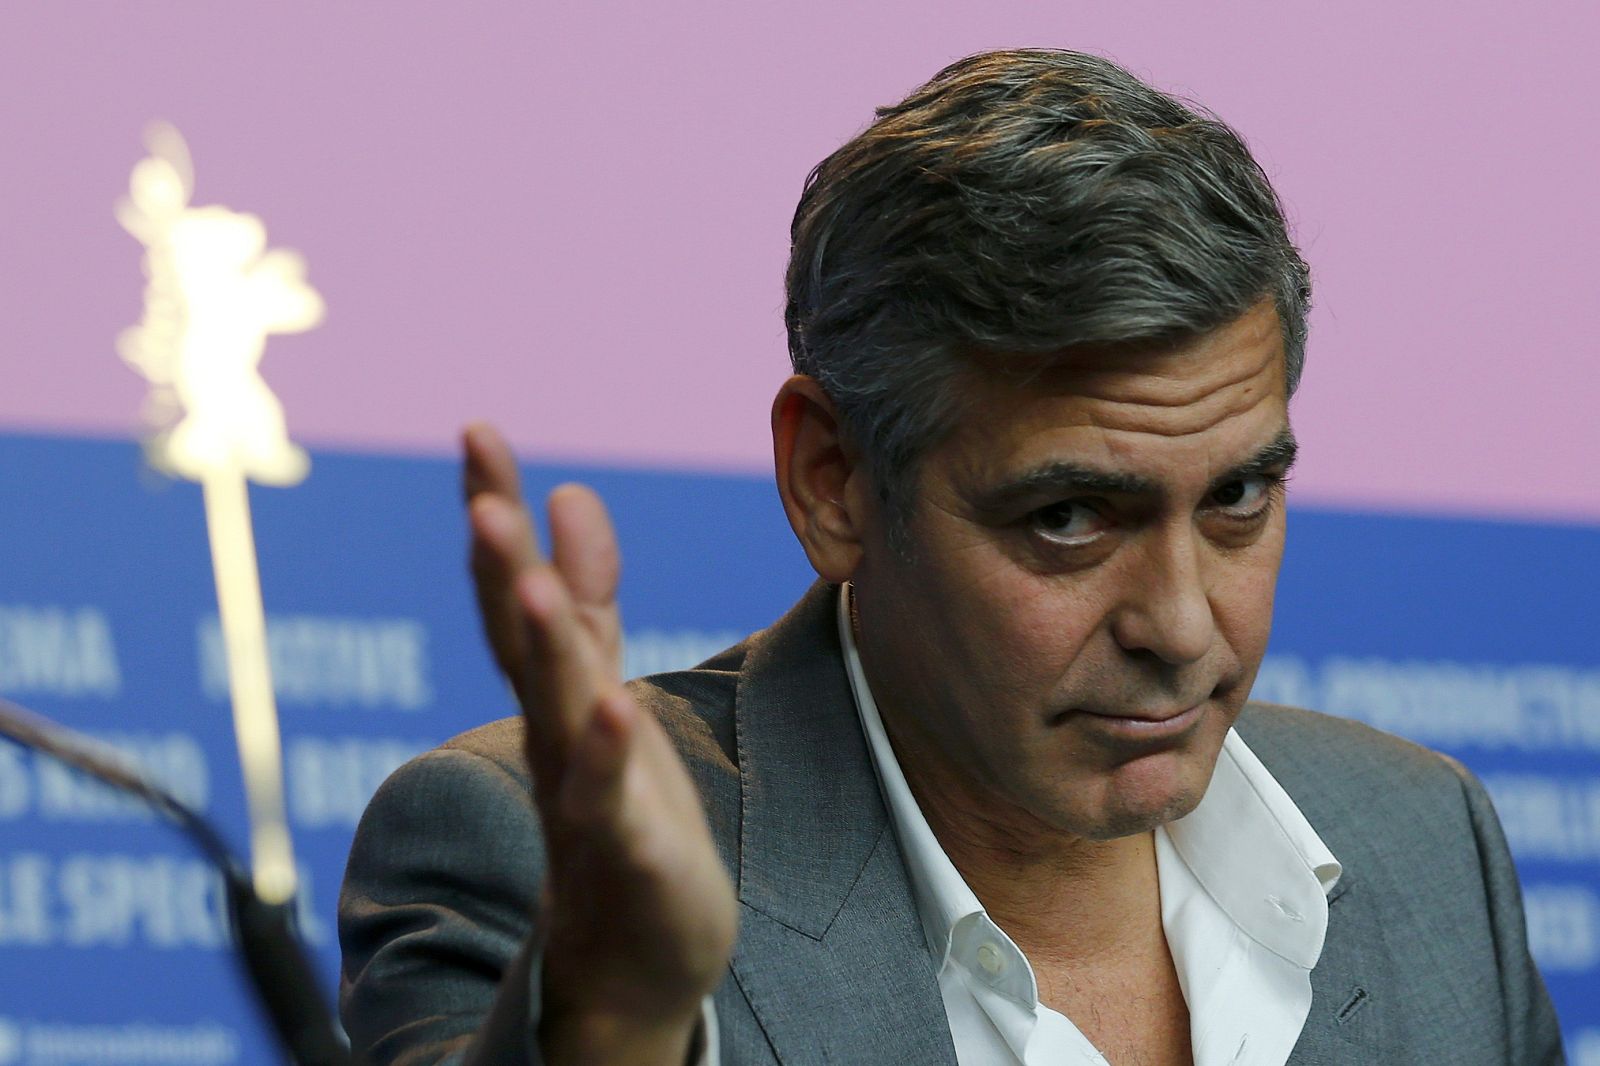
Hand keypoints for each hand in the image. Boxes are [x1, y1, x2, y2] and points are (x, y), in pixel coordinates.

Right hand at [463, 423, 737, 1063]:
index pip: (516, 591)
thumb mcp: (603, 688)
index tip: (478, 433)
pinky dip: (606, 757)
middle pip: (520, 642)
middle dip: (498, 566)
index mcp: (555, 691)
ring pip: (553, 713)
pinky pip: (608, 803)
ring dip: (539, 647)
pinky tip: (612, 706)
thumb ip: (588, 601)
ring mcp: (582, 795)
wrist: (630, 956)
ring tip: (521, 575)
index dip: (498, 513)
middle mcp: (553, 736)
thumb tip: (571, 495)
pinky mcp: (623, 855)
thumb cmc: (617, 813)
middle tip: (480, 493)